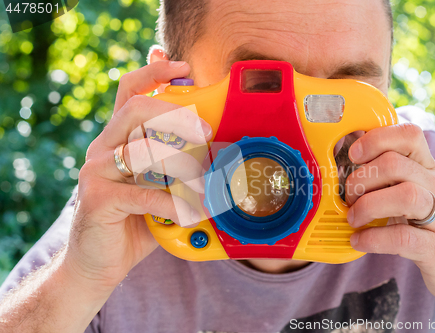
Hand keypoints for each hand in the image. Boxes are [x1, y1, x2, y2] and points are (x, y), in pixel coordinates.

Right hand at [65, 60, 212, 289]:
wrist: (98, 263)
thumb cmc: (134, 221)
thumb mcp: (157, 186)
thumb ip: (174, 164)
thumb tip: (212, 146)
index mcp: (118, 140)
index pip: (130, 92)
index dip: (153, 73)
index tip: (181, 65)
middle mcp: (103, 149)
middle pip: (136, 110)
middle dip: (176, 115)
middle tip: (205, 133)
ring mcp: (97, 171)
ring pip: (143, 149)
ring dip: (183, 165)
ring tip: (205, 184)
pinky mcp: (97, 198)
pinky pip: (143, 193)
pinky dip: (173, 203)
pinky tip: (190, 212)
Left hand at [344, 123, 434, 309]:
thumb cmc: (428, 222)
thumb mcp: (411, 190)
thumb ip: (385, 176)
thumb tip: (343, 166)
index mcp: (427, 169)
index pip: (409, 135)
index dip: (376, 139)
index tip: (354, 155)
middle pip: (396, 165)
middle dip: (361, 180)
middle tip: (348, 198)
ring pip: (406, 196)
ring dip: (367, 206)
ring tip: (353, 219)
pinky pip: (403, 238)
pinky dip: (373, 238)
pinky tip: (359, 240)